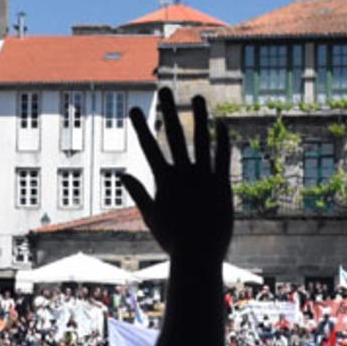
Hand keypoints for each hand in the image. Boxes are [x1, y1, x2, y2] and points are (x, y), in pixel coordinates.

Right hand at [124, 88, 231, 267]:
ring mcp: (204, 177)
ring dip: (200, 117)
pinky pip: (223, 157)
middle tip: (163, 90)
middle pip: (174, 135)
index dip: (139, 126)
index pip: (148, 147)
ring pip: (201, 140)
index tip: (132, 109)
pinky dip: (222, 139)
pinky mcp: (222, 185)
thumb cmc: (173, 241)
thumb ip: (139, 194)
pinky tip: (222, 123)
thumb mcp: (152, 217)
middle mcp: (183, 174)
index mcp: (164, 181)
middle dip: (168, 111)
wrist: (198, 255)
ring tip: (198, 96)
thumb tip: (123, 176)